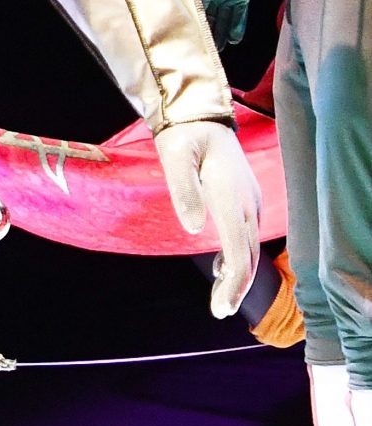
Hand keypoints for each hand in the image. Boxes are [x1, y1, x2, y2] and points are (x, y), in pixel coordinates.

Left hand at [154, 121, 261, 317]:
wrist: (199, 114)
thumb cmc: (184, 136)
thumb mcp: (176, 159)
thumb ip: (184, 192)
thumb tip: (194, 229)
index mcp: (232, 197)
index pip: (240, 251)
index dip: (234, 284)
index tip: (222, 308)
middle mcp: (248, 202)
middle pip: (249, 255)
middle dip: (237, 287)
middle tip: (219, 312)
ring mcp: (250, 200)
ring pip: (249, 246)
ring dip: (237, 273)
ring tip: (221, 298)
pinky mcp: (245, 197)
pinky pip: (245, 233)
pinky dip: (237, 255)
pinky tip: (221, 267)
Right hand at [195, 0, 265, 50]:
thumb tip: (193, 16)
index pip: (197, 11)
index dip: (196, 24)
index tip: (194, 40)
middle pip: (211, 17)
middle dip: (210, 33)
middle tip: (209, 50)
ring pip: (224, 19)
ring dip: (223, 33)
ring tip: (221, 48)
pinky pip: (238, 15)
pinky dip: (237, 26)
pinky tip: (235, 39)